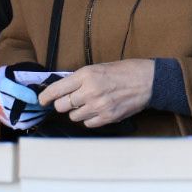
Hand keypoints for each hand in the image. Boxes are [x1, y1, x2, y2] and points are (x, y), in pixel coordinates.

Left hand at [38, 60, 154, 127]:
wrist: (149, 81)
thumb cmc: (125, 71)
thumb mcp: (98, 68)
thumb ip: (80, 79)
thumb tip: (62, 90)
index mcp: (86, 75)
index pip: (56, 90)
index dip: (45, 97)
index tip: (42, 100)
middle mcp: (89, 91)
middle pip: (62, 106)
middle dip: (64, 104)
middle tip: (72, 100)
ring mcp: (98, 106)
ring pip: (74, 116)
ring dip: (78, 112)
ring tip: (90, 104)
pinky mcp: (107, 117)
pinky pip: (88, 124)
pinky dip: (90, 119)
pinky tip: (98, 111)